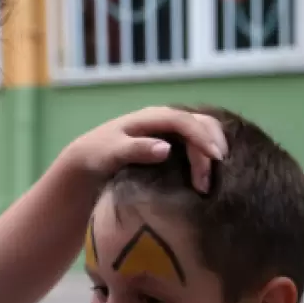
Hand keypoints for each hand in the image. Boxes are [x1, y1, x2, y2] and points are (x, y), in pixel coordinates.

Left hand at [63, 106, 227, 193]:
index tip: (215, 157)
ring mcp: (170, 130)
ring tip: (205, 185)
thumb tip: (166, 149)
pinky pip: (196, 144)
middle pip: (201, 124)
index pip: (185, 121)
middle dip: (211, 147)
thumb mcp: (112, 152)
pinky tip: (204, 178)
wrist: (88, 159)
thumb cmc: (98, 154)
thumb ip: (136, 149)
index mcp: (153, 117)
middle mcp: (166, 119)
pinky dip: (204, 159)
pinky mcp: (172, 142)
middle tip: (209, 181)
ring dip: (209, 156)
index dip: (202, 137)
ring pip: (202, 133)